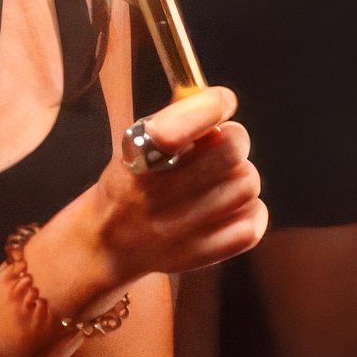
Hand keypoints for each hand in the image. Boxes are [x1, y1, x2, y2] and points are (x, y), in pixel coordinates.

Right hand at [73, 85, 266, 289]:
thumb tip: (219, 99)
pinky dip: (251, 213)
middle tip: (223, 147)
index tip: (221, 104)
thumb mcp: (138, 140)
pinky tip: (232, 208)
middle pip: (230, 151)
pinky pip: (251, 227)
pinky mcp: (195, 256)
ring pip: (246, 185)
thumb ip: (178, 116)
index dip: (209, 109)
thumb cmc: (134, 178)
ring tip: (222, 180)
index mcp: (136, 158)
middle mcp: (152, 196)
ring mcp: (175, 230)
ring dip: (242, 177)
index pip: (174, 130)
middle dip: (234, 141)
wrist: (106, 243)